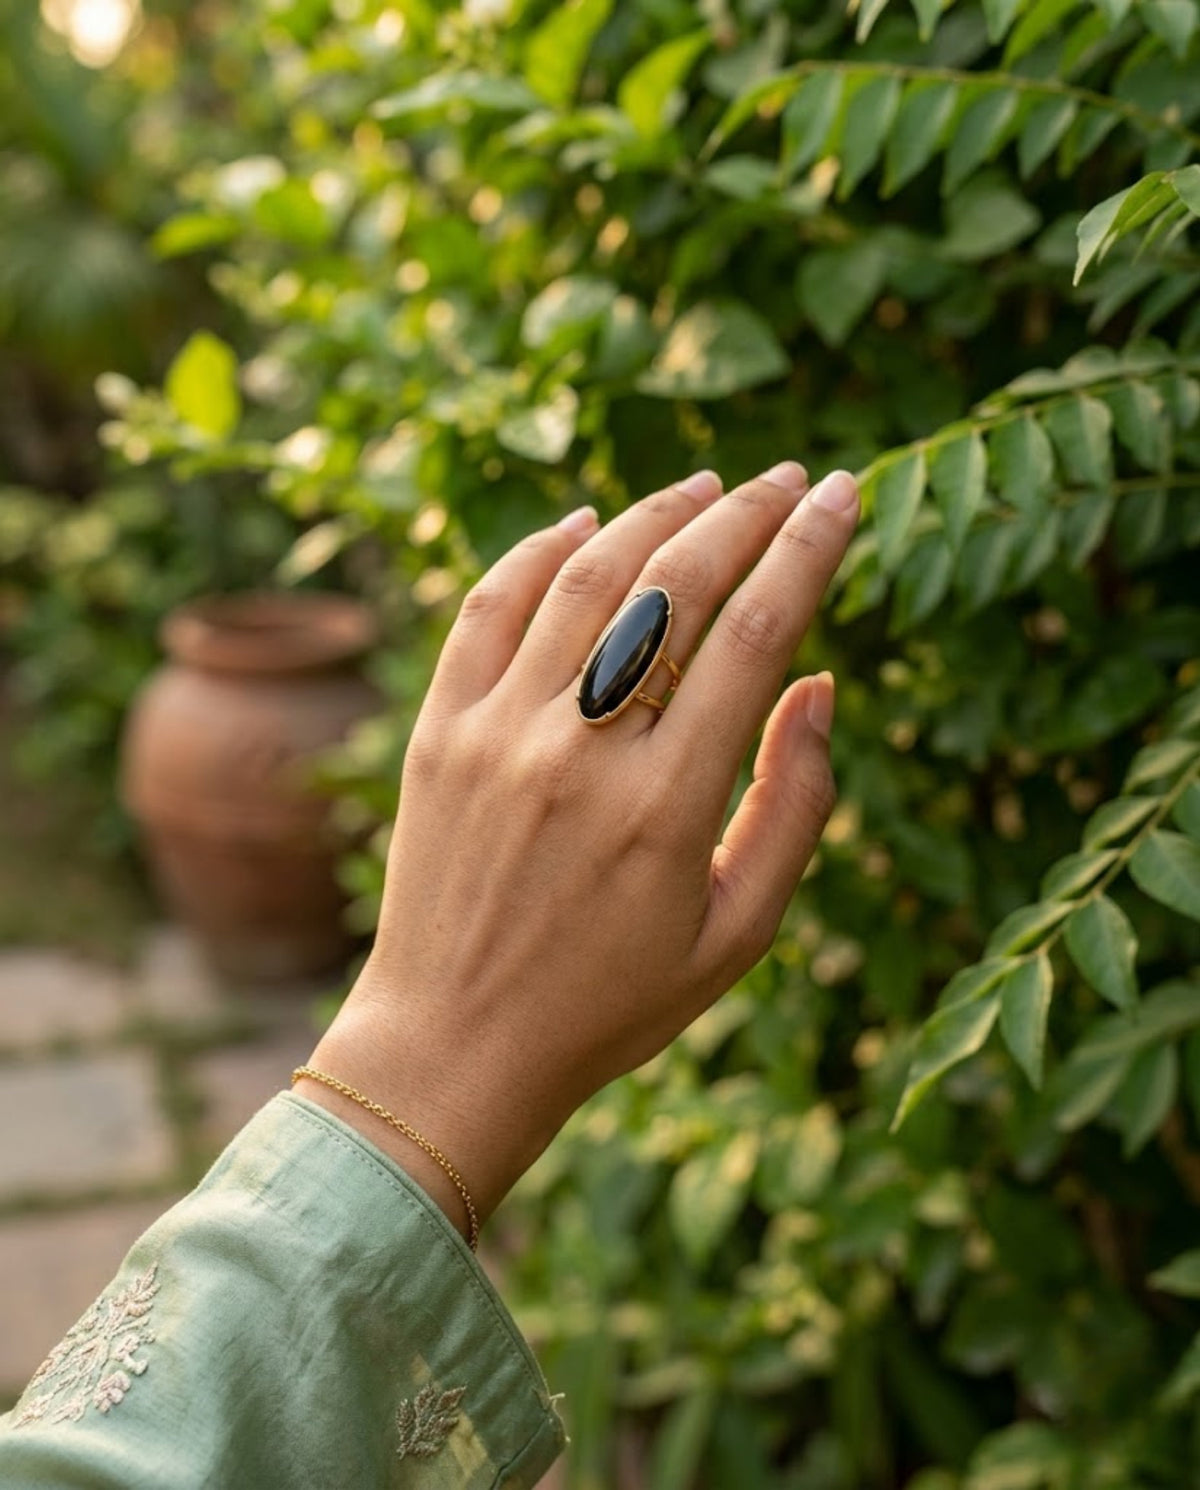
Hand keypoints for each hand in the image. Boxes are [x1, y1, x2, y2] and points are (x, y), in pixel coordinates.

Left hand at [302, 461, 858, 1236]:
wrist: (454, 1047)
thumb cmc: (611, 1003)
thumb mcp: (736, 934)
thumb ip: (793, 807)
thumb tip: (819, 684)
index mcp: (666, 806)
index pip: (755, 634)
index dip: (808, 549)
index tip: (842, 495)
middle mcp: (579, 753)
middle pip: (674, 587)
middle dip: (745, 514)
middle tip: (789, 477)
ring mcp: (496, 734)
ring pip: (584, 579)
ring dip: (652, 517)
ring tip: (706, 486)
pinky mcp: (437, 733)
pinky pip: (487, 610)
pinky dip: (536, 552)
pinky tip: (585, 522)